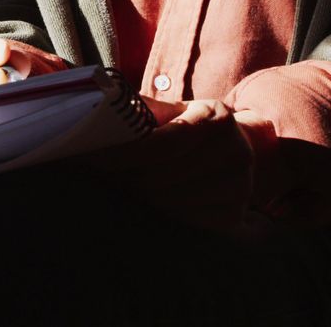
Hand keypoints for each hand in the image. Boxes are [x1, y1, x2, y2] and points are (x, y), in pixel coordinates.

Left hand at [77, 98, 258, 234]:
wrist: (238, 149)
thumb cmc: (191, 128)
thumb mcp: (174, 111)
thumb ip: (142, 112)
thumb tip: (99, 117)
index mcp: (216, 117)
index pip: (162, 143)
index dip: (123, 154)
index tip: (91, 159)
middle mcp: (236, 151)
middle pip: (161, 176)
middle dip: (125, 177)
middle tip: (102, 176)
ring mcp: (239, 186)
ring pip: (169, 201)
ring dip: (142, 196)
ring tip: (126, 186)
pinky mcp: (233, 214)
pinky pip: (184, 219)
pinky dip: (163, 211)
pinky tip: (154, 200)